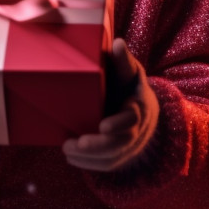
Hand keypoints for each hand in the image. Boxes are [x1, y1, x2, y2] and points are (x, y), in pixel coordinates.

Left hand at [63, 38, 158, 171]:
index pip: (132, 120)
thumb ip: (123, 61)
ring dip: (89, 158)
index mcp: (138, 107)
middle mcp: (137, 130)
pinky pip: (107, 165)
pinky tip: (72, 158)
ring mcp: (129, 146)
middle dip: (98, 146)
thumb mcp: (129, 71)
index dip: (119, 124)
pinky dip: (89, 165)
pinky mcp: (120, 156)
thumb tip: (118, 43)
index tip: (103, 126)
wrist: (141, 108)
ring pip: (113, 159)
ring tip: (67, 149)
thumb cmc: (129, 85)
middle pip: (121, 144)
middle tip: (75, 143)